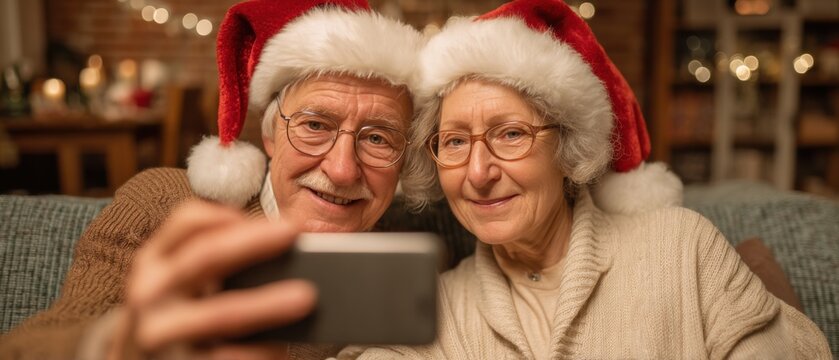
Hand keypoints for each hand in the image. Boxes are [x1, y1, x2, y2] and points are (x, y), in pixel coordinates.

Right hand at [114, 200, 315, 358]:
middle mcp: (150, 292)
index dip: (229, 214)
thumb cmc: (176, 316)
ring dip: (266, 304)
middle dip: (252, 243)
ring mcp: (157, 332)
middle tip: (293, 233)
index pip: (187, 222)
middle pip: (204, 256)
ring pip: (219, 314)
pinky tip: (282, 347)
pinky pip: (224, 357)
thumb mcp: (180, 284)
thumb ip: (215, 263)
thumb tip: (288, 252)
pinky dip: (259, 352)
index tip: (269, 213)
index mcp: (154, 261)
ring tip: (306, 297)